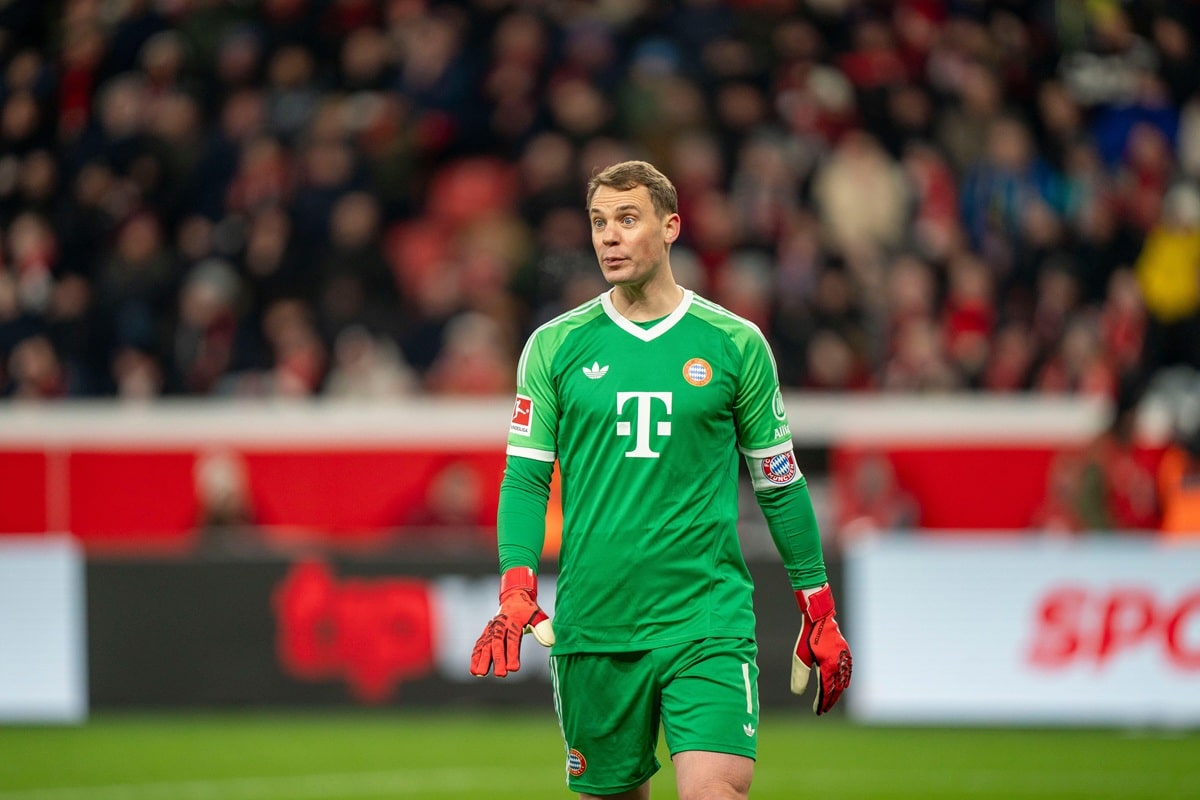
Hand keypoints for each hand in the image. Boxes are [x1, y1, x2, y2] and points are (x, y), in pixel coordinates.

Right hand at [470, 566, 554, 677]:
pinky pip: (479, 644)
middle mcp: (500, 625)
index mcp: (513, 620)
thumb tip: (550, 642)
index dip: (512, 654)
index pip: (513, 639)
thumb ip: (543, 628)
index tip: (514, 668)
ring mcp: (492, 628)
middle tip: (500, 675)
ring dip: (482, 660)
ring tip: (480, 674)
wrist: (515, 596)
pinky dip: (475, 656)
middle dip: (498, 660)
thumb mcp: (538, 615)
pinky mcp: (487, 632)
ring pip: (486, 645)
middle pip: (498, 644)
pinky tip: (474, 670)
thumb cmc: (528, 609)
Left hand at [791, 583, 851, 714]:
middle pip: (836, 689)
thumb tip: (796, 693)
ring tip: (831, 701)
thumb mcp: (800, 657)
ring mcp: (845, 659)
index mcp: (829, 668)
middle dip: (830, 701)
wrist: (820, 617)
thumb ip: (800, 676)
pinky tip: (843, 684)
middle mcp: (839, 665)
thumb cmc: (808, 637)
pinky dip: (845, 681)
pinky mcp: (846, 653)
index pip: (826, 691)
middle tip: (824, 710)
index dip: (822, 703)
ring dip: (838, 692)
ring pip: (844, 681)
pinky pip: (848, 672)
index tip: (817, 712)